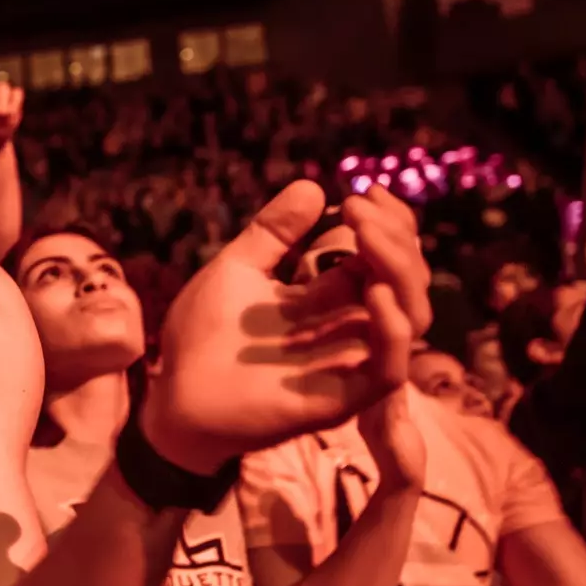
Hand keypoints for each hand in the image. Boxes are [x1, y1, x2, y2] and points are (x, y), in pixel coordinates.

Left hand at [142, 181, 430, 472]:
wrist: (173, 398)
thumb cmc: (200, 338)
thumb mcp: (235, 270)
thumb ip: (272, 233)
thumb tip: (312, 185)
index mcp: (329, 300)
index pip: (383, 259)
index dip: (387, 224)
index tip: (365, 192)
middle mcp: (347, 329)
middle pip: (406, 281)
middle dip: (394, 238)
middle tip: (358, 208)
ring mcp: (349, 364)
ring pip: (412, 317)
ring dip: (399, 271)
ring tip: (365, 235)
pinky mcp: (342, 400)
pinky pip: (389, 368)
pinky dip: (391, 328)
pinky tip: (373, 291)